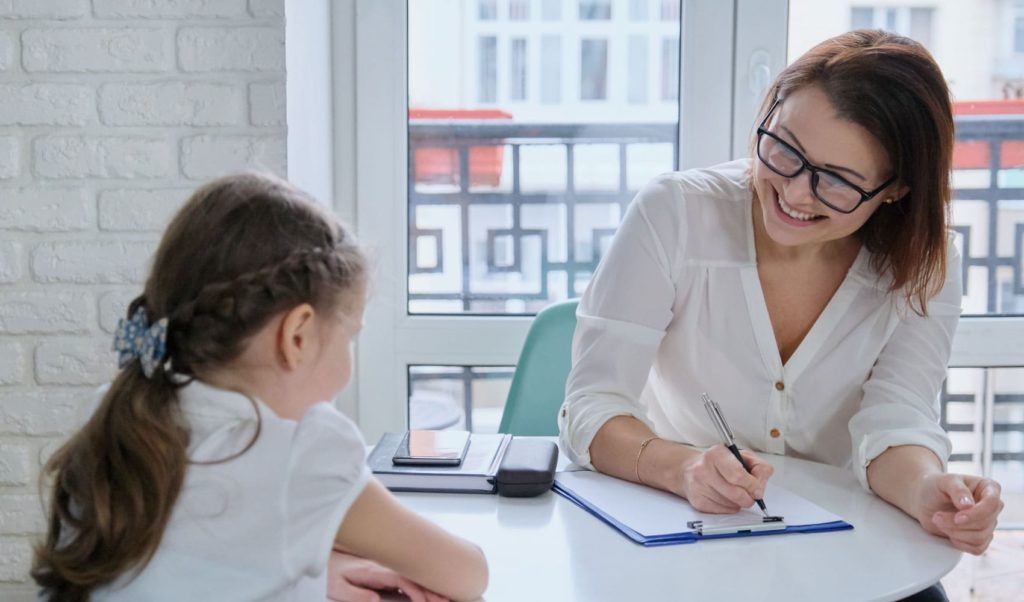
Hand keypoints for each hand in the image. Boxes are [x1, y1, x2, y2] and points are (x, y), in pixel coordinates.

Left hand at [326, 550, 447, 601]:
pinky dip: (424, 585)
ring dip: (431, 586)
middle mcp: (386, 567)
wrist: (329, 553)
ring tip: (446, 597)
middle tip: (447, 600)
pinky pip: (410, 578)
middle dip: (432, 588)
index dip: (417, 591)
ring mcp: (389, 568)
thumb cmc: (333, 572)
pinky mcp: (389, 573)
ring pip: (415, 576)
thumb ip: (355, 594)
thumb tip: (375, 600)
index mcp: (374, 571)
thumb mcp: (336, 586)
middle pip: (414, 576)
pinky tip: (434, 593)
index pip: (402, 579)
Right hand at [676, 445, 773, 512]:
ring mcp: (698, 486)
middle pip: (736, 494)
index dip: (752, 486)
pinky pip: (723, 511)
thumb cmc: (719, 463)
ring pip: (731, 505)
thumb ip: (759, 467)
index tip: (758, 490)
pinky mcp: (697, 501)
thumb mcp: (742, 456)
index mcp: (717, 454)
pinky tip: (725, 497)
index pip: (738, 475)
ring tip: (734, 492)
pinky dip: (729, 507)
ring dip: (739, 502)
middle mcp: (704, 469)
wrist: (690, 469)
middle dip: (749, 497)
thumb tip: (760, 487)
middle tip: (751, 494)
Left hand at [912, 473, 1003, 554]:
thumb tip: (969, 505)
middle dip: (958, 524)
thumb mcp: (944, 481)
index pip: (993, 504)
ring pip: (981, 537)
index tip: (957, 518)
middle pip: (986, 523)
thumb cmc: (935, 486)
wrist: (923, 499)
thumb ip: (958, 490)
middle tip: (937, 517)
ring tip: (939, 521)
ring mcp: (988, 523)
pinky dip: (959, 542)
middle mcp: (991, 506)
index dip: (976, 514)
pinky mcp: (980, 537)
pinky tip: (948, 531)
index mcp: (988, 488)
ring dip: (955, 532)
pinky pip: (977, 548)